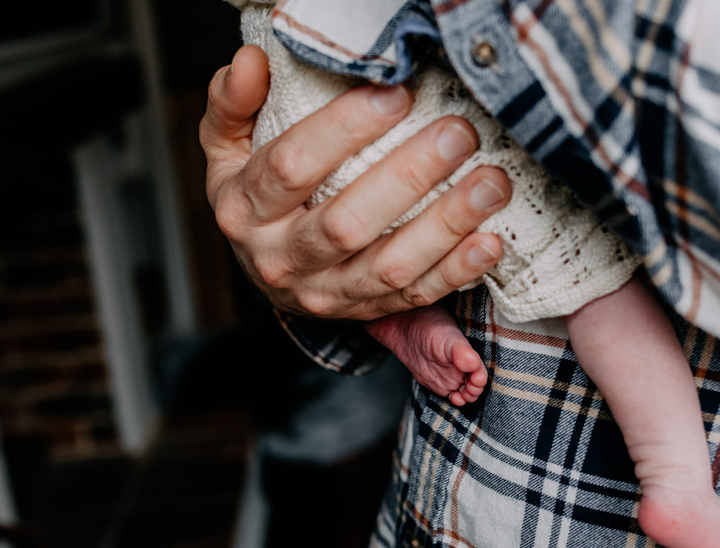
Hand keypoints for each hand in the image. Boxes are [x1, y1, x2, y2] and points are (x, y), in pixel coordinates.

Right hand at [200, 45, 508, 319]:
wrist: (266, 269)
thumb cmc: (257, 195)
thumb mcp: (228, 148)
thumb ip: (234, 104)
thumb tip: (251, 61)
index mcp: (245, 210)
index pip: (291, 167)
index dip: (343, 130)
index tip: (395, 94)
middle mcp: (282, 259)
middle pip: (346, 223)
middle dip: (408, 177)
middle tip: (457, 135)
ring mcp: (325, 293)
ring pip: (389, 266)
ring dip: (445, 226)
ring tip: (490, 184)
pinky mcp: (365, 313)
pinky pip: (415, 297)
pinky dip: (456, 271)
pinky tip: (489, 241)